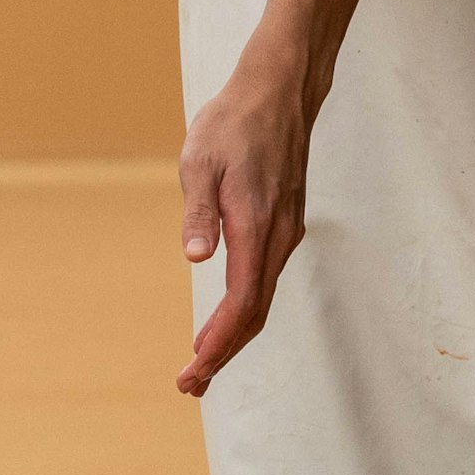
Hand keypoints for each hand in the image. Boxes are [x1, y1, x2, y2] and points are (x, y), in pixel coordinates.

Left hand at [177, 48, 316, 396]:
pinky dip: (244, 310)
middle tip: (190, 385)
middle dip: (223, 354)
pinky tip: (224, 319)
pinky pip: (265, 281)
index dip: (217, 343)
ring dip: (233, 336)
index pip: (240, 302)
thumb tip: (196, 258)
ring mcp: (285, 232)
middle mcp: (277, 236)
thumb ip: (199, 213)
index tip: (193, 371)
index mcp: (255, 225)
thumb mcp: (200, 161)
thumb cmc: (233, 122)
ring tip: (202, 364)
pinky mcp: (284, 225)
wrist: (279, 89)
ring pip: (262, 300)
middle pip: (254, 313)